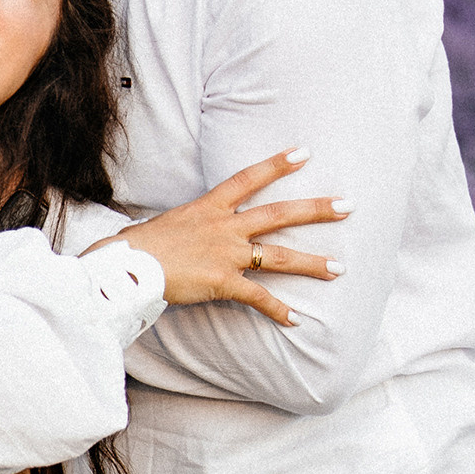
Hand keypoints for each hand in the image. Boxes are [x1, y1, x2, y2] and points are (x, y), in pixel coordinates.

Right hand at [125, 151, 346, 323]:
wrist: (126, 266)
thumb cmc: (135, 248)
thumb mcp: (163, 225)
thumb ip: (181, 226)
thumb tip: (174, 231)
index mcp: (209, 207)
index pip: (248, 178)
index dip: (277, 164)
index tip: (304, 152)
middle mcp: (224, 227)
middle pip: (279, 214)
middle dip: (316, 210)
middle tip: (348, 206)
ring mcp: (226, 254)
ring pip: (279, 256)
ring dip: (311, 263)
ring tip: (339, 268)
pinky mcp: (222, 282)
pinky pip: (257, 297)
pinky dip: (277, 310)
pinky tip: (295, 320)